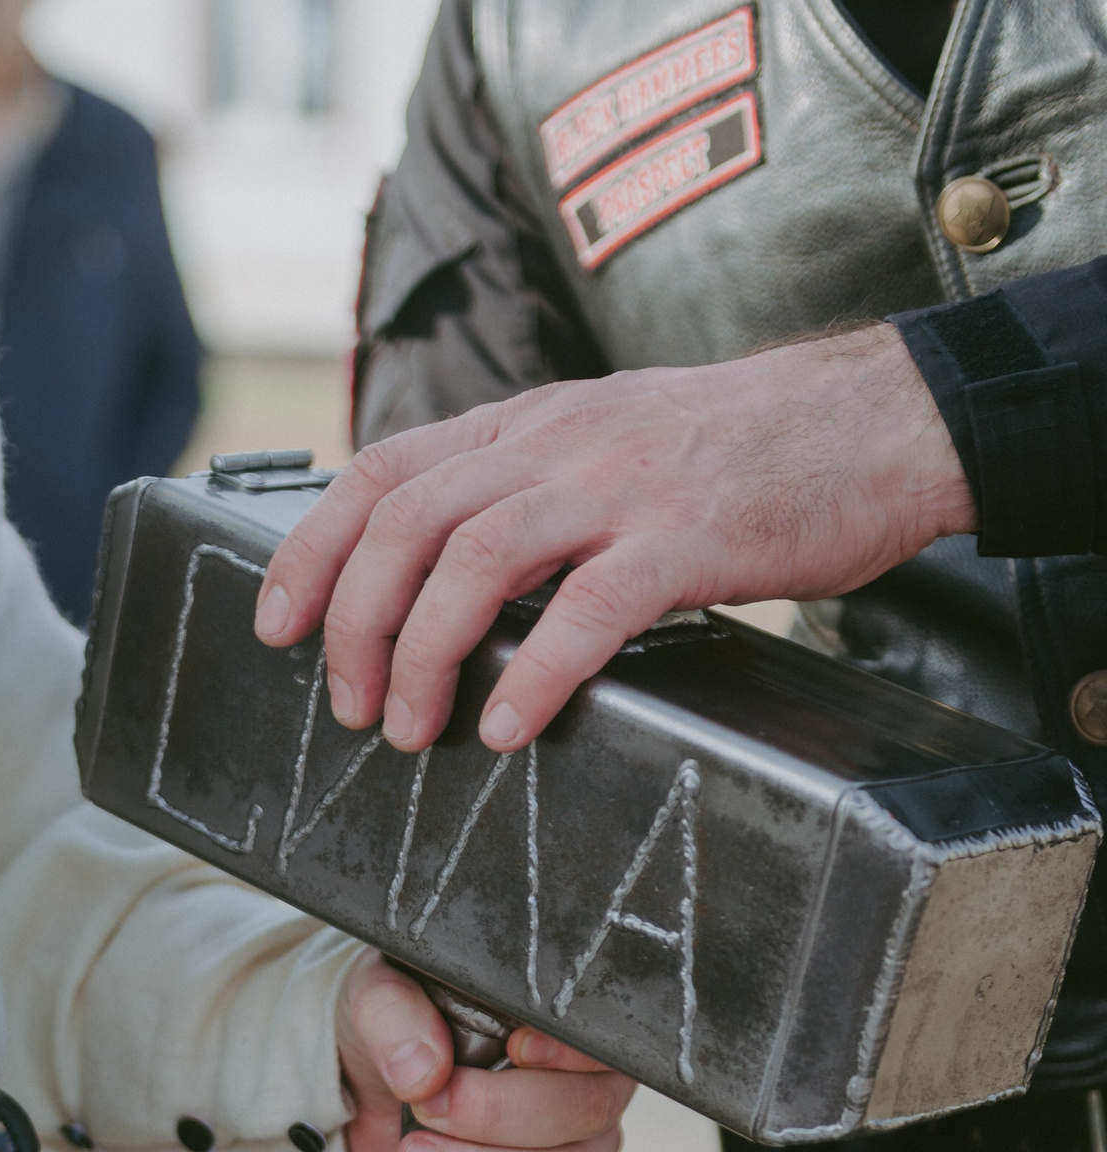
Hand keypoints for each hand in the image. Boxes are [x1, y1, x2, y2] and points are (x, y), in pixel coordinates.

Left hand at [256, 324, 974, 753]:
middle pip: (406, 525)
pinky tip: (507, 726)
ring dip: (424, 656)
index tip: (275, 626)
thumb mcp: (608, 443)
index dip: (312, 551)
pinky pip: (584, 612)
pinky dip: (530, 675)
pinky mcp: (688, 539)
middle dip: (356, 626)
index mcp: (527, 423)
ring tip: (415, 731)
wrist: (876, 421)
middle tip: (354, 707)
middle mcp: (556, 442)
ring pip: (473, 562)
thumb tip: (435, 576)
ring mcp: (620, 486)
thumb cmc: (741, 453)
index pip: (380, 474)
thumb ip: (524, 491)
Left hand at [336, 951, 632, 1151]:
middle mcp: (588, 1094)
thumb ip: (396, 1016)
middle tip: (426, 1112)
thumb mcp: (378, 1000)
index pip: (599, 1044)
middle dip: (495, 1120)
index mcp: (564, 1030)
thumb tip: (422, 1069)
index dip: (564, 1054)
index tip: (512, 1051)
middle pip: (582, 1116)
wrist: (373, 1097)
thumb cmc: (398, 1034)